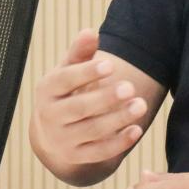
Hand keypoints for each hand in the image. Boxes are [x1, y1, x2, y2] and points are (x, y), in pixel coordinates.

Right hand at [31, 29, 147, 167]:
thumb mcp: (67, 70)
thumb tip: (90, 32)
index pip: (65, 80)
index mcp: (47, 90)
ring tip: (141, 105)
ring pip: (92, 131)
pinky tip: (137, 130)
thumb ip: (80, 52)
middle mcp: (50, 116)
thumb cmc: (66, 91)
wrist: (50, 133)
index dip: (86, 72)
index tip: (111, 65)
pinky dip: (118, 143)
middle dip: (106, 98)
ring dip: (118, 119)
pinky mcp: (76, 157)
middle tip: (130, 87)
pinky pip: (98, 152)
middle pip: (79, 108)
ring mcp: (62, 139)